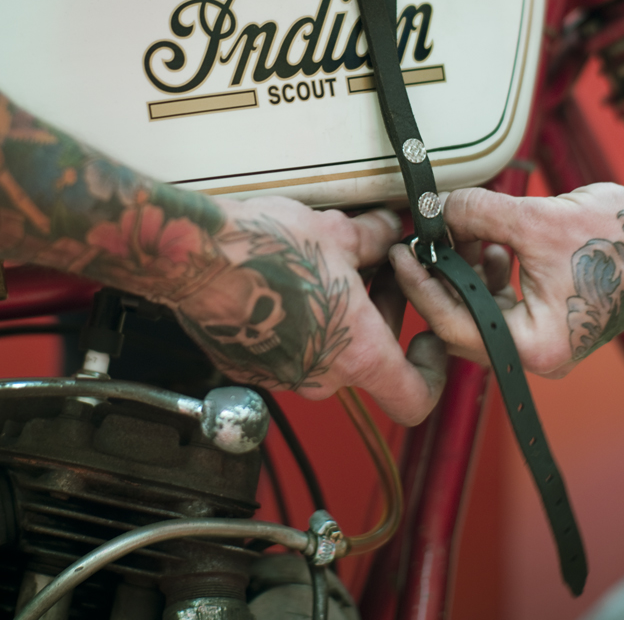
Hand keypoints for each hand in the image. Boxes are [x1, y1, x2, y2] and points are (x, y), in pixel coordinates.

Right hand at [174, 196, 446, 425]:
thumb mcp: (338, 233)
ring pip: (326, 355)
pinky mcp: (248, 366)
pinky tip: (288, 282)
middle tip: (375, 274)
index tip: (427, 341)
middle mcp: (320, 377)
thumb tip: (388, 230)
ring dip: (337, 318)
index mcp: (356, 352)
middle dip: (379, 318)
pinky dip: (298, 324)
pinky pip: (287, 351)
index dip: (432, 371)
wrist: (196, 256)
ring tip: (326, 268)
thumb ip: (375, 239)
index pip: (415, 398)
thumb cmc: (265, 248)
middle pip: (369, 363)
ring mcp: (281, 376)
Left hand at [389, 183, 623, 378]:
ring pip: (480, 308)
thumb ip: (476, 213)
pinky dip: (487, 271)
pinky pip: (501, 300)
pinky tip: (489, 241)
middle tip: (416, 241)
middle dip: (440, 276)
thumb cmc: (618, 237)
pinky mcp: (547, 316)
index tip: (400, 255)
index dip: (421, 287)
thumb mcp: (536, 218)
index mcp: (536, 345)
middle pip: (463, 320)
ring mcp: (542, 336)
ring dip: (464, 270)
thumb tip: (435, 209)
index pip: (455, 325)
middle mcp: (537, 351)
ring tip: (461, 231)